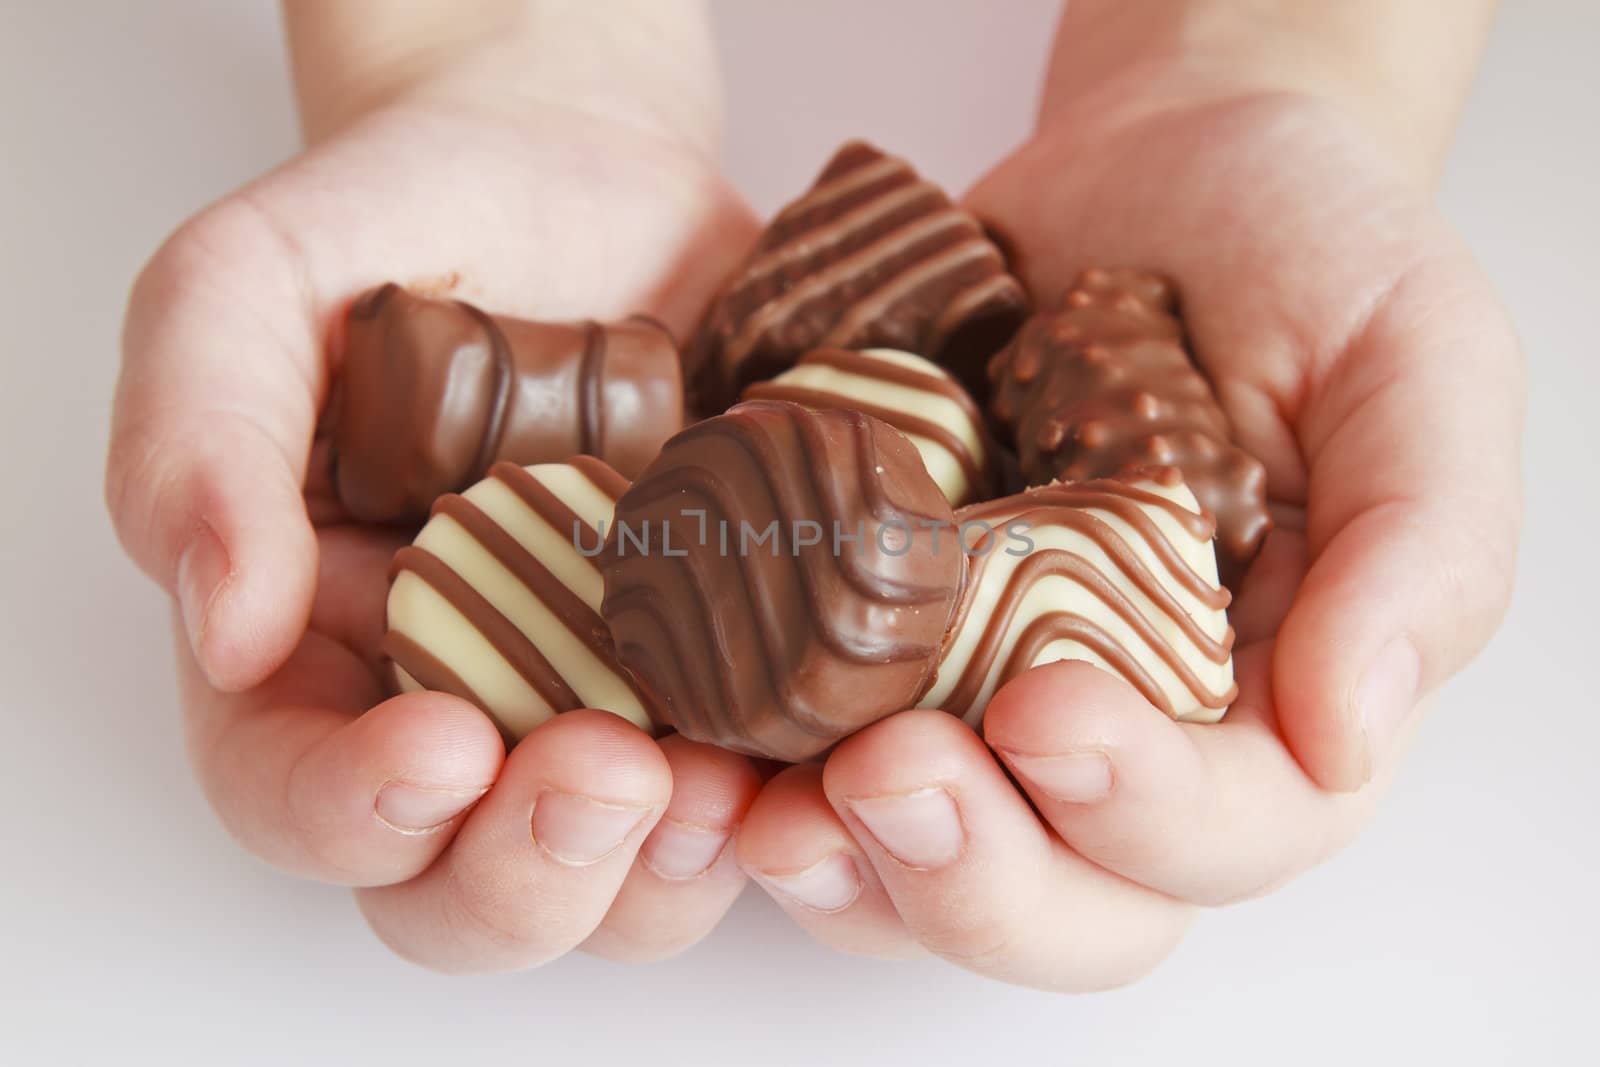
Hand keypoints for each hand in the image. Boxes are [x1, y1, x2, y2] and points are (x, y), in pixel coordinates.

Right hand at [106, 23, 765, 970]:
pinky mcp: (735, 665)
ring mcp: (610, 700)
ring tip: (722, 785)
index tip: (439, 747)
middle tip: (610, 774)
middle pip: (469, 891)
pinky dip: (793, 793)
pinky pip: (766, 782)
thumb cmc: (402, 221)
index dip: (355, 814)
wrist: (581, 173)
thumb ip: (202, 439)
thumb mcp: (249, 286)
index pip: (296, 796)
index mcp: (318, 649)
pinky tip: (831, 742)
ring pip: (626, 882)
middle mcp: (463, 707)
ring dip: (671, 870)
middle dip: (532, 871)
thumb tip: (225, 627)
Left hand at [734, 76, 1522, 987]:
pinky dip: (759, 779)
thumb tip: (1352, 732)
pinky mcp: (877, 644)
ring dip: (849, 868)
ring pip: (927, 871)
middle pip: (1072, 902)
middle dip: (978, 874)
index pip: (1234, 828)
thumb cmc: (1301, 252)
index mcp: (1277, 702)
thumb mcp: (1410, 361)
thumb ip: (1418, 544)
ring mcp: (988, 699)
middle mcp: (1131, 736)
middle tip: (887, 778)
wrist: (1150, 167)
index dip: (1143, 809)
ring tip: (772, 808)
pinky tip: (711, 755)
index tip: (1046, 709)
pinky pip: (813, 760)